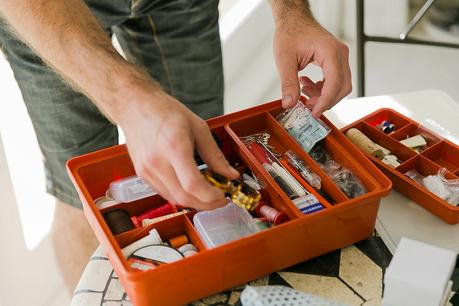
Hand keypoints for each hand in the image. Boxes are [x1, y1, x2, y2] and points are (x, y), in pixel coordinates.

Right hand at [117, 85, 238, 209]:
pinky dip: (181, 196)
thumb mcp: (198, 127)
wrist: (135, 106)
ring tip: (209, 194)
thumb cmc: (164, 112)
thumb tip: (230, 174)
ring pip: (174, 199)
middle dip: (206, 204)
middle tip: (220, 200)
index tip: (223, 196)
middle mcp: (157, 162)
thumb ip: (215, 154)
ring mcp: (147, 171)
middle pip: (184, 197)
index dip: (211, 197)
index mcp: (174, 146)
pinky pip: (165, 193)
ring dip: (194, 202)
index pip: (192, 184)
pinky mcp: (142, 175)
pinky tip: (191, 189)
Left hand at [273, 12, 351, 116]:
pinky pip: (335, 81)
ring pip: (340, 86)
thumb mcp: (284, 60)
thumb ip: (288, 83)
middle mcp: (340, 54)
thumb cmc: (290, 33)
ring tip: (304, 92)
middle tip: (308, 107)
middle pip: (342, 87)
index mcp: (330, 51)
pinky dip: (323, 88)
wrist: (293, 21)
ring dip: (323, 95)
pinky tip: (307, 85)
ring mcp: (340, 57)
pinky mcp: (336, 61)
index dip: (325, 101)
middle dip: (326, 101)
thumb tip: (290, 103)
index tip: (314, 112)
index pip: (334, 83)